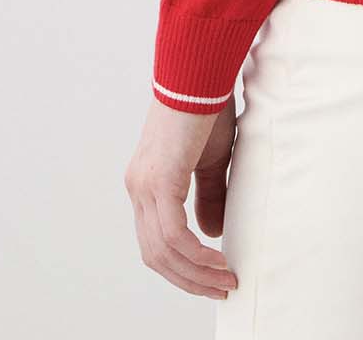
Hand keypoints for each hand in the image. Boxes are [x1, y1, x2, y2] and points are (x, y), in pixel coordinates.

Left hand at [125, 97, 238, 298]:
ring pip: (162, 251)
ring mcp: (144, 186)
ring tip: (225, 280)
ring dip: (195, 273)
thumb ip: (208, 195)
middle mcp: (138, 188)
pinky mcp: (159, 181)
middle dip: (189, 279)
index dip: (182, 265)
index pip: (156, 240)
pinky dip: (196, 255)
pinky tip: (218, 261)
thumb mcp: (211, 159)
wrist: (201, 73)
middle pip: (155, 254)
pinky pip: (174, 234)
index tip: (212, 276)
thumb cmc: (208, 106)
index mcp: (147, 182)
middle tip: (220, 289)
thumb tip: (211, 234)